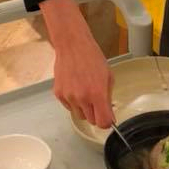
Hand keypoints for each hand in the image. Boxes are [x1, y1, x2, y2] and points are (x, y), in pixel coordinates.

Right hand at [40, 0, 114, 126]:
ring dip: (84, 109)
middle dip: (96, 114)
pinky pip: (68, 107)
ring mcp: (68, 97)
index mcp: (97, 93)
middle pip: (91, 121)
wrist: (72, 45)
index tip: (108, 117)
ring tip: (85, 91)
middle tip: (96, 100)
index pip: (103, 122)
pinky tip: (76, 87)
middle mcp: (82, 98)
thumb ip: (109, 98)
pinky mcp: (58, 94)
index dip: (107, 122)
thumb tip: (110, 116)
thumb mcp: (108, 77)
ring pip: (79, 115)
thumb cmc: (92, 58)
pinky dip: (73, 102)